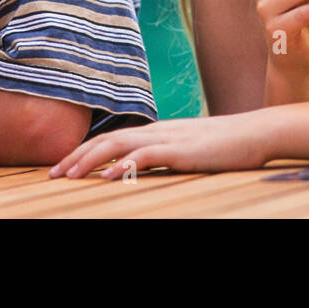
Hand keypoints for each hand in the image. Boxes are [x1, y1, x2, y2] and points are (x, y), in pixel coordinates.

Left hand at [50, 113, 270, 179]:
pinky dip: (122, 165)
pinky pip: (145, 156)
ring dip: (90, 160)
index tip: (63, 167)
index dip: (85, 151)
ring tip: (68, 175)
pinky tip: (106, 177)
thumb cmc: (227, 144)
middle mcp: (158, 131)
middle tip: (51, 174)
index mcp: (158, 131)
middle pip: (107, 140)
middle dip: (76, 156)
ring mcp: (169, 139)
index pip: (112, 138)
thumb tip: (146, 167)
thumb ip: (167, 155)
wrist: (256, 132)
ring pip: (118, 145)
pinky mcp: (181, 151)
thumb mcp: (190, 150)